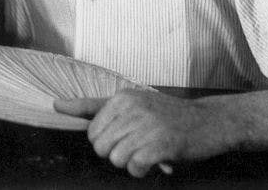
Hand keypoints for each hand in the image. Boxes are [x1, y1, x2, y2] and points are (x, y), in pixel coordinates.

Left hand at [54, 88, 213, 177]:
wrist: (211, 121)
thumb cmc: (169, 116)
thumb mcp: (134, 102)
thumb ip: (96, 107)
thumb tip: (56, 105)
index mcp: (123, 98)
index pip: (92, 130)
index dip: (104, 142)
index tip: (109, 130)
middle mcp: (132, 108)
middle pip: (100, 147)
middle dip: (116, 154)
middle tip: (138, 147)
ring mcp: (146, 125)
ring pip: (115, 159)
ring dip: (131, 163)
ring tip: (148, 152)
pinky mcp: (160, 144)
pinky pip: (134, 167)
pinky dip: (143, 170)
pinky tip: (156, 162)